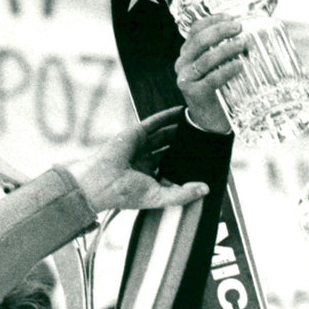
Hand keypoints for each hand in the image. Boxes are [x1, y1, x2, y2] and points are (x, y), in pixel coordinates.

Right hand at [65, 106, 208, 211]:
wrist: (102, 182)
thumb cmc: (126, 193)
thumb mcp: (159, 197)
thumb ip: (183, 194)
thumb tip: (205, 190)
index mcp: (151, 178)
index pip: (173, 168)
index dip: (187, 164)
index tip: (206, 159)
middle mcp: (146, 161)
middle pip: (170, 149)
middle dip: (186, 144)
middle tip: (205, 138)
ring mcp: (141, 146)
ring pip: (164, 134)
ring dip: (179, 129)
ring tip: (197, 123)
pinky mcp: (136, 133)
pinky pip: (154, 122)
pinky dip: (167, 116)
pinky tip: (182, 112)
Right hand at [175, 15, 246, 132]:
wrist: (210, 120)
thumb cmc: (219, 88)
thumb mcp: (218, 65)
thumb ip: (225, 49)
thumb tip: (248, 30)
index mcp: (188, 53)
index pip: (196, 29)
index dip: (213, 20)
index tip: (232, 17)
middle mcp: (183, 64)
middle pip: (199, 41)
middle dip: (220, 31)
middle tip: (239, 28)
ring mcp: (186, 80)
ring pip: (205, 59)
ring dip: (225, 49)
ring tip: (242, 45)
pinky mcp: (195, 94)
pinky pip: (211, 79)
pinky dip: (226, 71)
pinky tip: (239, 66)